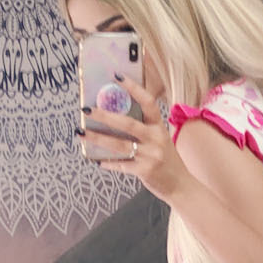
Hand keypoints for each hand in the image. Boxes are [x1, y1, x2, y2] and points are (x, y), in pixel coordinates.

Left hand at [76, 75, 189, 204]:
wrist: (181, 186)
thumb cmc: (167, 160)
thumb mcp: (161, 140)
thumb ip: (144, 129)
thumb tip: (114, 117)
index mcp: (159, 127)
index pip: (148, 102)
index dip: (133, 88)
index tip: (116, 76)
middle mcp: (156, 139)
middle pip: (127, 123)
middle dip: (105, 115)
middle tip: (86, 109)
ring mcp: (150, 156)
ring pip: (119, 144)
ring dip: (97, 138)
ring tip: (81, 133)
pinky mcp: (144, 171)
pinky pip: (121, 165)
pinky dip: (108, 163)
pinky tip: (96, 160)